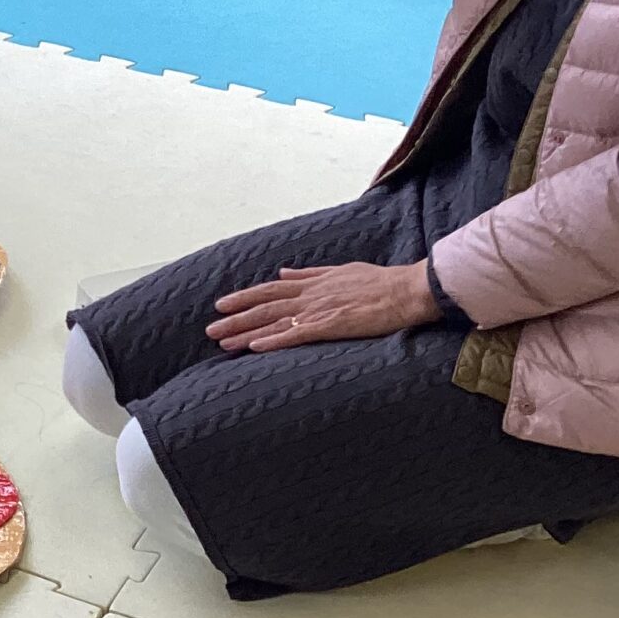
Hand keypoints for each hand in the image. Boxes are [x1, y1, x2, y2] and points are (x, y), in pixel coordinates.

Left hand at [208, 261, 439, 353]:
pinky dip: (274, 340)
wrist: (408, 290)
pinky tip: (255, 347)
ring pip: (274, 321)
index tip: (222, 304)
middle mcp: (311, 295)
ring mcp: (319, 310)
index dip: (244, 297)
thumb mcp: (341, 271)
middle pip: (265, 306)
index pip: (271, 289)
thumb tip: (285, 270)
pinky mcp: (332, 325)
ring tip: (222, 342)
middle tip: (210, 329)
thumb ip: (311, 273)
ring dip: (246, 332)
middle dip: (235, 318)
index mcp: (313, 283)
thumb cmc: (381, 282)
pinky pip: (297, 334)